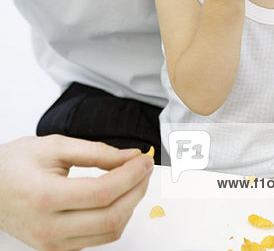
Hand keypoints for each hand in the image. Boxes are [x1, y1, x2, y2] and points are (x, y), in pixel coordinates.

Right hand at [0, 135, 153, 250]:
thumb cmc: (16, 164)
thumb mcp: (55, 146)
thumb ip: (96, 151)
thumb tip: (131, 156)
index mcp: (45, 197)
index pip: (102, 193)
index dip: (130, 176)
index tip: (143, 160)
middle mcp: (48, 228)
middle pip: (110, 217)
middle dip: (136, 190)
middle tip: (145, 168)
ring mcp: (52, 244)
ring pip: (109, 233)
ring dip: (130, 205)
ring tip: (135, 180)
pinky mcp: (57, 250)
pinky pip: (98, 239)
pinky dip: (116, 217)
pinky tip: (119, 196)